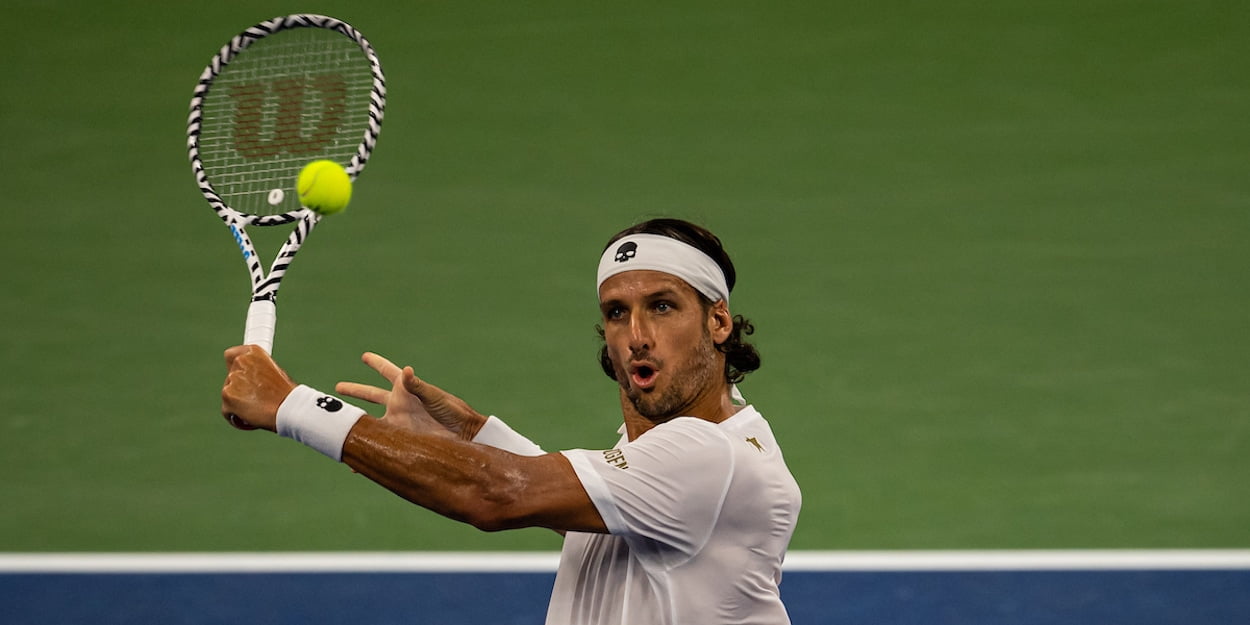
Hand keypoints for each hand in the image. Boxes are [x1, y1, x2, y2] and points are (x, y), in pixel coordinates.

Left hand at [221, 344, 296, 430]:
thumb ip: (257, 371)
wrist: (289, 407)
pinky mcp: (227, 395)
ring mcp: (232, 378)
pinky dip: (236, 416)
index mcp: (253, 352)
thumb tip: (249, 377)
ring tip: (257, 409)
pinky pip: (227, 410)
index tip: (241, 376)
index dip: (235, 368)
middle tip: (256, 399)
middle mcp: (240, 361)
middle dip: (239, 389)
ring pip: (229, 394)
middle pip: (230, 377)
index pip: (230, 355)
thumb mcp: (275, 373)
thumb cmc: (286, 393)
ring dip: (238, 403)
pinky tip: (251, 418)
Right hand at [336, 352, 486, 439]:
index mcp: (407, 389)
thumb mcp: (434, 397)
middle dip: (356, 390)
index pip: (388, 372)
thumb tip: (407, 370)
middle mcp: (399, 404)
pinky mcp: (400, 438)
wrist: (462, 435)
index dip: (377, 363)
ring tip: (339, 421)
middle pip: (372, 394)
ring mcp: (398, 421)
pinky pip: (380, 443)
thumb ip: (418, 385)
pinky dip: (368, 450)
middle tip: (338, 387)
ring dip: (356, 420)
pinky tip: (355, 459)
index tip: (365, 356)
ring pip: (371, 419)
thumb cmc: (453, 411)